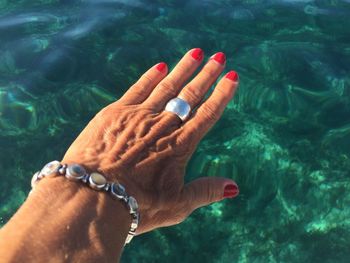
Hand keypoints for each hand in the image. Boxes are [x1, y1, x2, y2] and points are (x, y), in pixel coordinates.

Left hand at [61, 48, 239, 234]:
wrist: (93, 196)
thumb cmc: (137, 205)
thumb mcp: (177, 205)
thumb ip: (206, 191)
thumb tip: (234, 187)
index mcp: (180, 145)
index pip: (207, 113)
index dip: (222, 94)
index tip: (232, 77)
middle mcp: (162, 125)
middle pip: (190, 94)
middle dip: (207, 74)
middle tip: (219, 56)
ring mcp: (138, 116)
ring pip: (167, 86)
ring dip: (183, 68)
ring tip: (196, 53)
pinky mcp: (115, 113)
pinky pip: (137, 89)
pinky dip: (150, 77)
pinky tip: (160, 66)